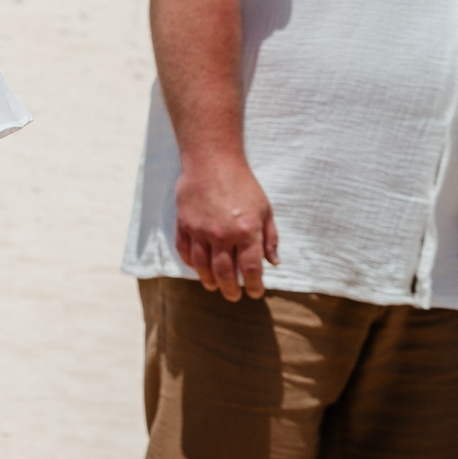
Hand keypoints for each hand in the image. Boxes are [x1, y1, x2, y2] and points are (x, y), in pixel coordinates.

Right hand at [174, 154, 276, 300]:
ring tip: (213, 286)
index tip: (255, 293)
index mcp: (247, 232)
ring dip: (209, 280)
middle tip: (233, 296)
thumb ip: (270, 238)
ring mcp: (200, 230)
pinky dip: (190, 263)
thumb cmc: (242, 184)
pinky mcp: (184, 223)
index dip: (254, 285)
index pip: (251, 268)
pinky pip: (185, 250)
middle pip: (225, 272)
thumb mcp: (265, 210)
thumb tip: (273, 262)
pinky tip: (196, 268)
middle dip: (230, 289)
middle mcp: (223, 235)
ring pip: (202, 265)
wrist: (211, 162)